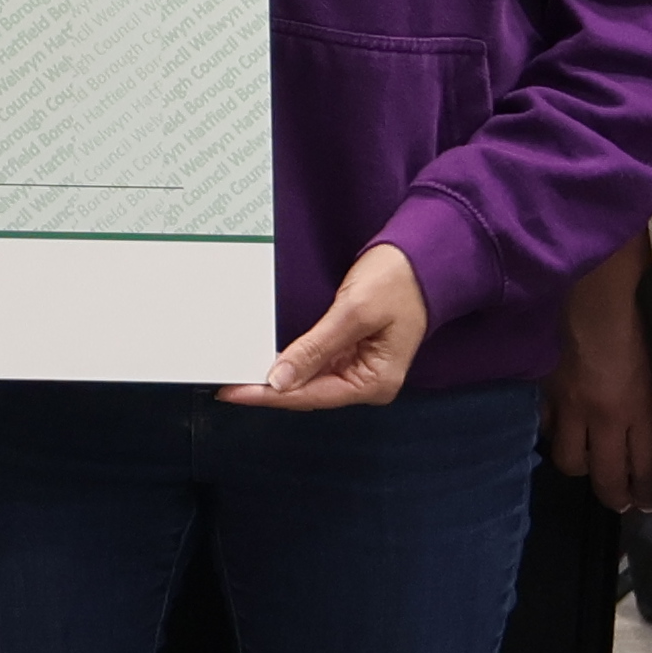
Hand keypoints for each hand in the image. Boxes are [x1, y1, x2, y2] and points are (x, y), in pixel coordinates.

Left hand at [241, 244, 428, 409]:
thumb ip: (316, 348)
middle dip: (270, 389)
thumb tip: (280, 379)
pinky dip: (292, 363)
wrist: (422, 256)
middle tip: (229, 384)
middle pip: (309, 393)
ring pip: (310, 381)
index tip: (234, 392)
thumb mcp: (353, 312)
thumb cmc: (398, 281)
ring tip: (240, 375)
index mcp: (376, 381)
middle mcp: (368, 382)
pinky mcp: (352, 352)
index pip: (311, 396)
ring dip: (278, 378)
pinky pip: (316, 364)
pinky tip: (268, 361)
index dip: (269, 396)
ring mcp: (360, 368)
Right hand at [546, 299, 651, 514]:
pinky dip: (558, 434)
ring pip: (571, 461)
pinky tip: (566, 430)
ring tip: (593, 465)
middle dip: (616, 497)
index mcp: (639, 408)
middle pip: (605, 476)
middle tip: (622, 502)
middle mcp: (604, 414)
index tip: (648, 502)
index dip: (645, 492)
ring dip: (584, 468)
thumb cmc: (644, 314)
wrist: (597, 281)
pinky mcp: (546, 388)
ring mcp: (570, 403)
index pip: (643, 468)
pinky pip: (548, 427)